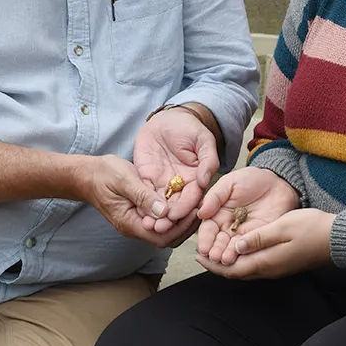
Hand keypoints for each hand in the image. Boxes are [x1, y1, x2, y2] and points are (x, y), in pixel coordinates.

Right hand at [82, 154, 197, 248]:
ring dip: (182, 220)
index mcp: (130, 223)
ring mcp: (138, 222)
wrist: (87, 175)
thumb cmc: (103, 175)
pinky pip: (161, 220)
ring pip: (166, 230)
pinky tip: (185, 200)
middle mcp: (136, 227)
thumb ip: (143, 196)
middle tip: (202, 208)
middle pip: (167, 237)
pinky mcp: (141, 214)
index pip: (162, 235)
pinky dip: (175, 214)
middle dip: (186, 225)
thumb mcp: (124, 180)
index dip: (180, 227)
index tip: (195, 210)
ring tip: (197, 204)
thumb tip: (163, 211)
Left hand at [133, 107, 217, 232]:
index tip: (176, 214)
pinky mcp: (146, 178)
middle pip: (175, 206)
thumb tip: (206, 181)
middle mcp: (180, 185)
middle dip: (168, 218)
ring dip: (154, 216)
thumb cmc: (189, 127)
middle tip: (160, 227)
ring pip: (159, 204)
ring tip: (148, 225)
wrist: (168, 118)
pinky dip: (141, 204)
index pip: (192, 198)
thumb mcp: (203, 140)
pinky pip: (144, 193)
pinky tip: (137, 212)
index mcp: (196, 179)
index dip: (185, 207)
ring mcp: (163, 183)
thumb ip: (208, 160)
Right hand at [194, 167, 300, 264]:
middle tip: (214, 256)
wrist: (278, 182)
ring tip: (226, 259)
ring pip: (233, 248)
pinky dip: (245, 253)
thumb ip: (215, 196)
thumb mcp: (229, 183)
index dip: (205, 239)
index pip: (208, 230)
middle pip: (218, 243)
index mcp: (218, 215)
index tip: (204, 247)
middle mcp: (229, 227)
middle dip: (215, 251)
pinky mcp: (259, 237)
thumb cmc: (252, 179)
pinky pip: (251, 247)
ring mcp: (244, 234)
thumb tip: (201, 212)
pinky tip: (241, 256)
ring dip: (228, 255)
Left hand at [196, 208, 334, 279]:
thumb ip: (258, 238)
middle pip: (237, 273)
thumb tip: (236, 246)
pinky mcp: (282, 264)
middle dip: (217, 265)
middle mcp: (269, 270)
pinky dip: (242, 259)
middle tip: (202, 254)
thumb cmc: (311, 229)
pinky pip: (256, 265)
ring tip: (216, 250)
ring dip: (229, 262)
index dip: (213, 264)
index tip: (198, 256)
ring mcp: (277, 268)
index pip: (232, 269)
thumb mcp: (282, 227)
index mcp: (266, 262)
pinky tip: (239, 248)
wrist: (336, 240)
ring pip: (246, 269)